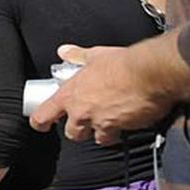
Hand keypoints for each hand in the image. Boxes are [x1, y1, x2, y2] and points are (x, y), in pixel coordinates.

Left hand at [30, 45, 172, 144]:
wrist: (149, 74)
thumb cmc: (121, 64)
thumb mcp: (94, 56)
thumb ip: (77, 56)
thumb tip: (65, 51)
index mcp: (69, 95)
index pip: (43, 116)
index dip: (40, 122)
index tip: (42, 124)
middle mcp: (81, 112)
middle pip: (72, 133)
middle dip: (79, 130)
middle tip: (87, 120)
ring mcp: (100, 123)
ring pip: (96, 139)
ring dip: (102, 133)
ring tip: (110, 122)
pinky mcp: (121, 129)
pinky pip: (118, 137)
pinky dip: (122, 132)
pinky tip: (128, 121)